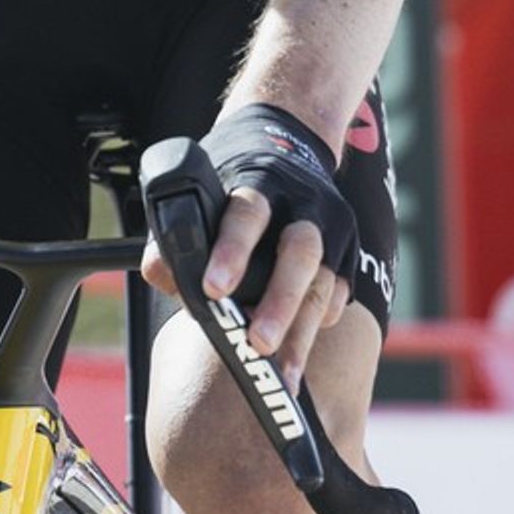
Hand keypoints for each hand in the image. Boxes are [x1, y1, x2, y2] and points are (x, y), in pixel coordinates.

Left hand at [143, 104, 356, 385]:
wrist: (288, 137)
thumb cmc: (232, 177)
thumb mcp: (199, 186)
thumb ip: (175, 232)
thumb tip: (164, 273)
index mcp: (258, 183)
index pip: (246, 215)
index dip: (230, 252)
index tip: (212, 289)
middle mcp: (301, 203)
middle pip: (300, 253)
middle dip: (280, 302)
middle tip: (256, 344)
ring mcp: (331, 226)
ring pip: (324, 283)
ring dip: (303, 332)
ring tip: (284, 375)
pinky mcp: (348, 249)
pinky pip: (340, 294)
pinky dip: (321, 324)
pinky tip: (300, 352)